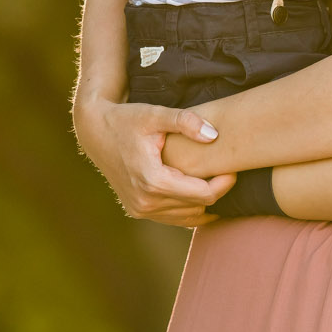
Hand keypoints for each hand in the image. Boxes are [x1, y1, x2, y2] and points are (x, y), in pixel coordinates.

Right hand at [76, 99, 235, 226]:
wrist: (95, 131)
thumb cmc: (127, 119)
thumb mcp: (156, 114)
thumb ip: (186, 121)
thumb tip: (214, 135)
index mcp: (153, 181)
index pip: (203, 194)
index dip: (224, 183)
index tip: (236, 169)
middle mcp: (145, 201)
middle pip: (198, 206)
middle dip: (217, 191)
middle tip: (230, 171)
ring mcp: (140, 209)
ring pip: (187, 216)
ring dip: (203, 202)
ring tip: (216, 180)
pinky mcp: (137, 210)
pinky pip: (173, 217)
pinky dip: (188, 208)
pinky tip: (198, 190)